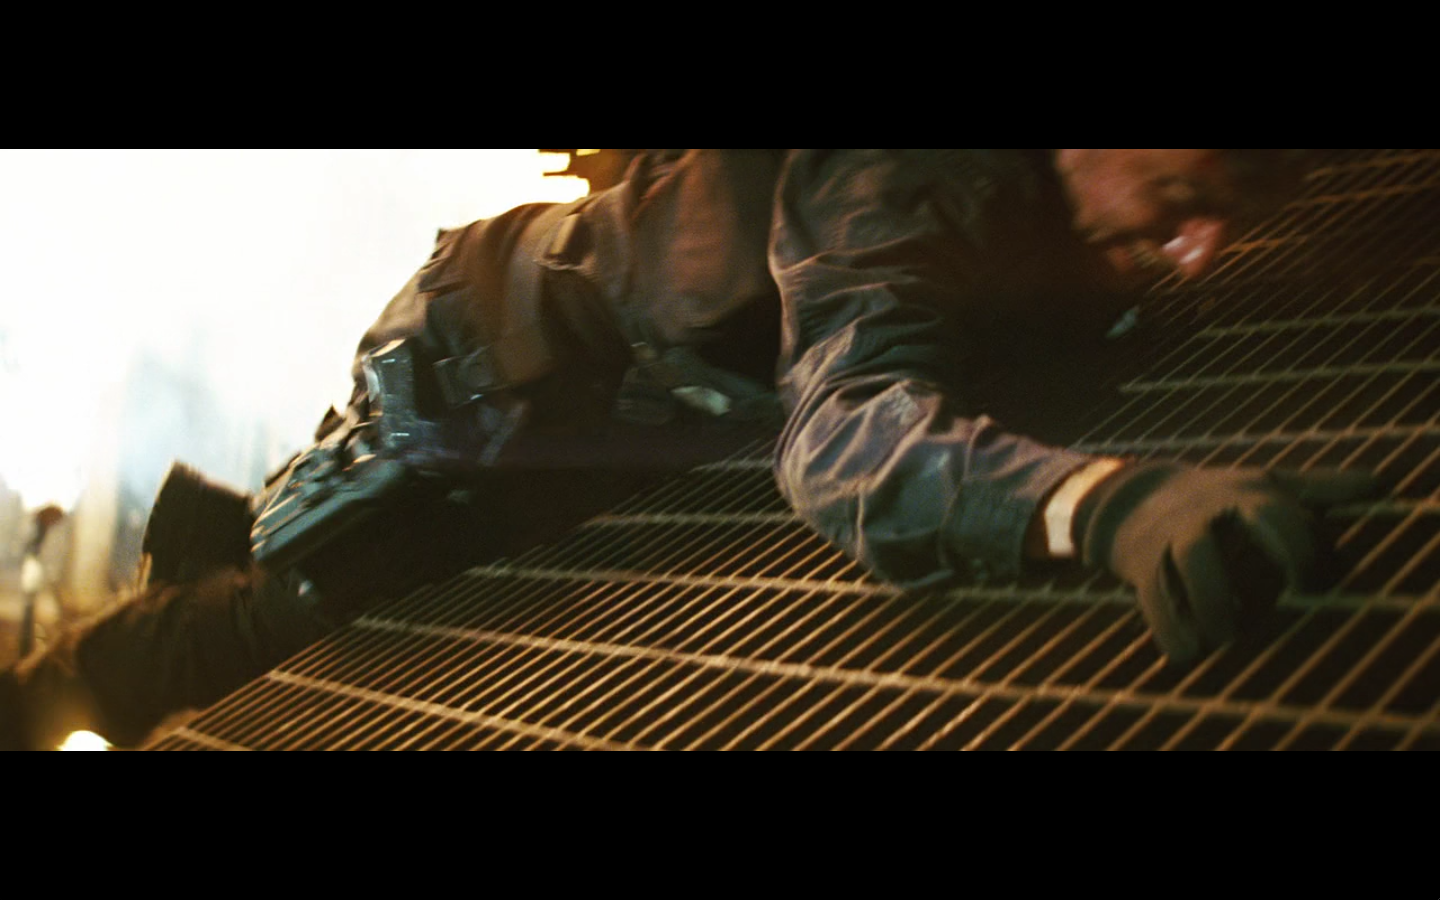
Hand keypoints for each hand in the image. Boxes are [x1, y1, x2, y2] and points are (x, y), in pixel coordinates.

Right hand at [1073, 463, 1380, 662]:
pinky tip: (1188, 654)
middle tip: (1261, 613)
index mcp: (1242, 497)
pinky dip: (1170, 629)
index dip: (1297, 550)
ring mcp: (1168, 540)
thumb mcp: (1266, 484)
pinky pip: (1153, 599)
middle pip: (1214, 541)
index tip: (1310, 582)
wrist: (1137, 498)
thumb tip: (1378, 484)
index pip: (1273, 517)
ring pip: (1183, 566)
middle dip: (1239, 579)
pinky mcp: (1142, 568)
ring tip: (1223, 639)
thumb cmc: (1222, 497)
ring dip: (1206, 604)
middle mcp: (1202, 516)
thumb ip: (1321, 489)